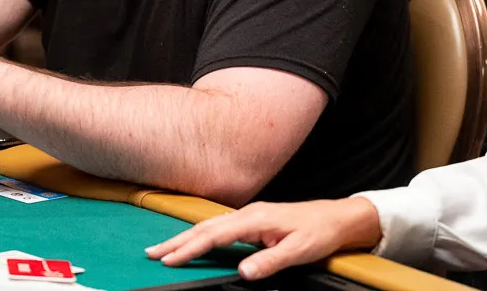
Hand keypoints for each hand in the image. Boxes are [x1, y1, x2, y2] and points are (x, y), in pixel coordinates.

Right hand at [144, 198, 382, 280]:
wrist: (336, 218)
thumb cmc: (319, 232)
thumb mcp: (298, 251)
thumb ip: (270, 261)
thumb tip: (242, 271)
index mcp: (255, 219)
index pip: (214, 236)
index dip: (189, 248)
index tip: (169, 259)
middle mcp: (247, 214)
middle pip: (204, 228)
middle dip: (175, 241)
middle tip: (150, 252)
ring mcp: (249, 216)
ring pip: (209, 227)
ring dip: (184, 238)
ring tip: (163, 249)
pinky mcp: (252, 221)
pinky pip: (218, 228)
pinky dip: (200, 236)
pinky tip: (192, 242)